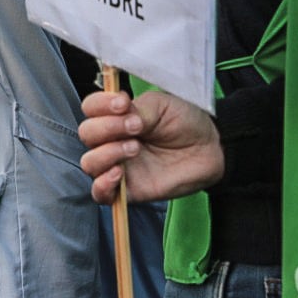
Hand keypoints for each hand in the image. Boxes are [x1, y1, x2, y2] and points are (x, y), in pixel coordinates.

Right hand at [78, 90, 223, 204]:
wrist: (211, 148)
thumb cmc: (185, 122)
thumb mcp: (162, 106)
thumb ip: (138, 109)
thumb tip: (121, 115)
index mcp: (116, 116)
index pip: (90, 108)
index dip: (100, 105)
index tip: (123, 103)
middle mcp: (112, 140)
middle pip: (87, 134)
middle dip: (107, 128)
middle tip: (136, 127)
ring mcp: (119, 165)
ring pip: (90, 162)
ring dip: (107, 154)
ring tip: (135, 148)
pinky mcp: (129, 190)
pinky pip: (101, 194)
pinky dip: (103, 184)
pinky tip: (120, 174)